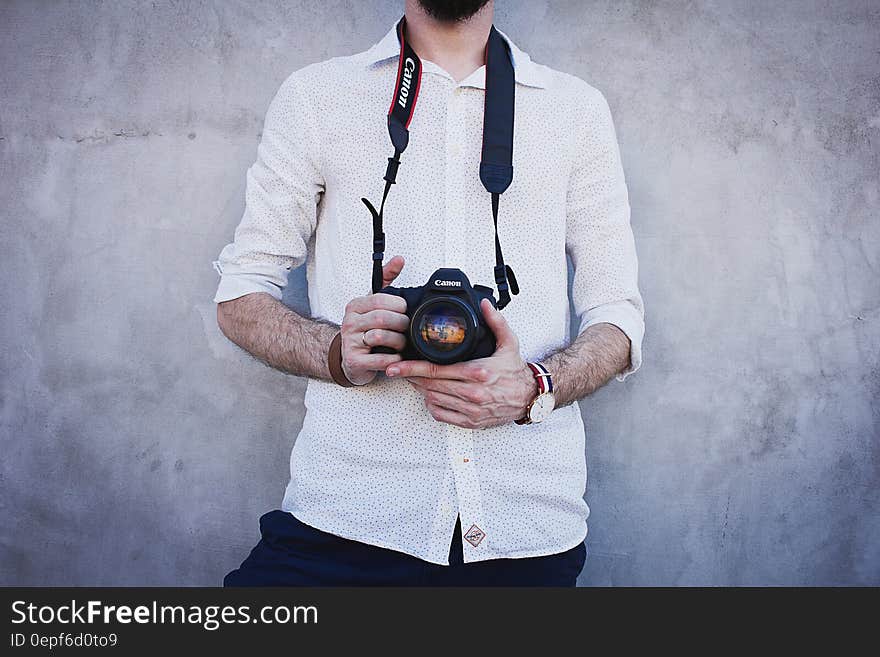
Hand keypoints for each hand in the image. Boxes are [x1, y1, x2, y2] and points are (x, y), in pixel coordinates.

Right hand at [340, 256, 408, 385]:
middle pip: (383, 318)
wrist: (350, 359)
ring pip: (380, 337)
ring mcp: (350, 342)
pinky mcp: (354, 361)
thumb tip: (399, 259)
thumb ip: (386, 280)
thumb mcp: (373, 303)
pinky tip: (396, 356)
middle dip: (401, 324)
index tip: (405, 311)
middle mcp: (350, 322)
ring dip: (398, 341)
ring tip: (401, 343)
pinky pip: (380, 359)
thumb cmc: (365, 329)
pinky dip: (393, 358)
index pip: (381, 300)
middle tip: (407, 329)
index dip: (399, 306)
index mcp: (355, 306)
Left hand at [386, 299, 537, 428]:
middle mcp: (473, 393)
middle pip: (429, 385)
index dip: (412, 367)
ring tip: (417, 380)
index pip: (436, 369)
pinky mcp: (471, 422)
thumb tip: (485, 304)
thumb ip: (496, 321)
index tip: (398, 365)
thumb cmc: (516, 371)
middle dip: (412, 378)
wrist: (530, 397)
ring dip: (421, 390)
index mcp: (478, 372)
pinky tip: (432, 396)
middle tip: (401, 370)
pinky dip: (432, 406)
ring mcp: (471, 409)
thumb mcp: (509, 342)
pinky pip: (442, 415)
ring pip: (433, 400)